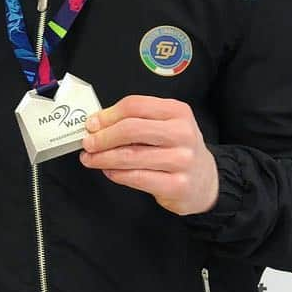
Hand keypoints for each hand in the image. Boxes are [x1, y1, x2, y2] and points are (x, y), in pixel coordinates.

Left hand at [79, 96, 217, 215]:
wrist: (205, 181)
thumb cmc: (176, 149)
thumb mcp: (163, 126)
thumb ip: (134, 121)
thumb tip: (96, 123)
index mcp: (177, 112)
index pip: (134, 106)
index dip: (108, 115)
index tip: (91, 124)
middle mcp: (183, 133)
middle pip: (131, 129)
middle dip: (103, 137)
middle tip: (87, 143)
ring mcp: (182, 160)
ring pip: (131, 156)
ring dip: (103, 158)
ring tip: (90, 159)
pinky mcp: (177, 185)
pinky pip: (137, 178)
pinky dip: (116, 174)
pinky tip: (108, 171)